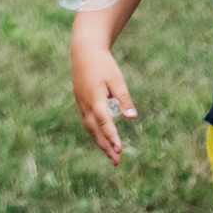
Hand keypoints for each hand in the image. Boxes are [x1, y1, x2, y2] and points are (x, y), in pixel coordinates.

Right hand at [71, 42, 136, 165]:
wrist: (84, 51)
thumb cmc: (103, 65)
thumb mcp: (117, 80)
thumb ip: (124, 99)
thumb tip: (132, 118)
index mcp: (95, 98)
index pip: (105, 122)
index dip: (112, 137)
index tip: (120, 150)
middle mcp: (86, 104)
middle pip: (95, 131)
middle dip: (106, 146)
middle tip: (117, 161)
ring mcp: (81, 104)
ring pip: (90, 128)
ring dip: (100, 143)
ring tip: (111, 156)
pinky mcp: (81, 102)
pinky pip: (87, 122)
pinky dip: (95, 133)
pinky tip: (103, 139)